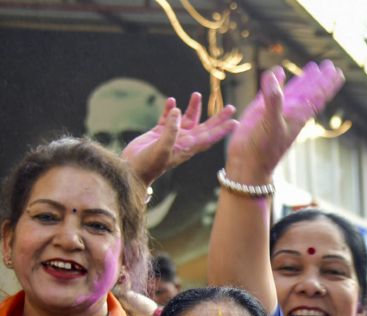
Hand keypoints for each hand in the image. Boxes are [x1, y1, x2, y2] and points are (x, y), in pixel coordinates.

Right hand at [123, 92, 237, 185]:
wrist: (130, 170)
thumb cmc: (148, 164)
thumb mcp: (161, 148)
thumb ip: (171, 130)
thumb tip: (178, 111)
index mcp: (188, 147)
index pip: (209, 137)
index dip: (222, 130)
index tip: (235, 122)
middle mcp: (183, 142)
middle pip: (205, 127)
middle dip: (218, 117)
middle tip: (231, 107)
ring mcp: (171, 137)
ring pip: (186, 120)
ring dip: (192, 108)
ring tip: (196, 94)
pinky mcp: (158, 133)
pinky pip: (167, 119)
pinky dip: (169, 110)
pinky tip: (171, 101)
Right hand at [225, 61, 344, 182]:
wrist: (247, 164)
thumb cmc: (263, 148)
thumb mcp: (271, 123)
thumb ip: (273, 99)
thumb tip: (275, 73)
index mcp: (298, 114)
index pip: (317, 95)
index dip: (327, 83)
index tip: (337, 72)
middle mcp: (290, 111)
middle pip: (309, 90)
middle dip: (319, 79)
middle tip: (329, 66)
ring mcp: (276, 110)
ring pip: (293, 90)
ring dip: (303, 79)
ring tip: (312, 68)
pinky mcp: (260, 111)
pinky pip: (270, 92)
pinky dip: (276, 81)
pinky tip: (279, 72)